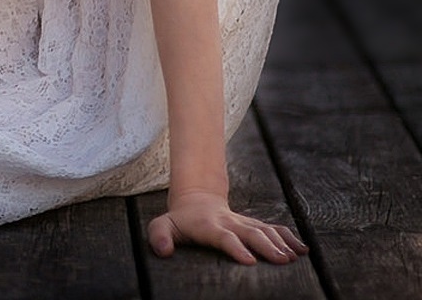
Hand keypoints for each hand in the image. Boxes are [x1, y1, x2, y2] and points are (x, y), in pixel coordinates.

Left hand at [147, 189, 307, 264]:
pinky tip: (303, 250)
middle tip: (282, 260)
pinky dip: (290, 238)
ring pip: (266, 230)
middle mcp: (230, 223)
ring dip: (282, 243)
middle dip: (267, 246)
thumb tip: (163, 251)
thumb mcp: (162, 226)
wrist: (196, 201)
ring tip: (294, 257)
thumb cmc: (179, 221)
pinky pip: (275, 229)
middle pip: (251, 233)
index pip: (223, 236)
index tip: (249, 260)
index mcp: (209, 226)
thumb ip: (158, 236)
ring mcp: (244, 222)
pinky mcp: (254, 224)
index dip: (235, 247)